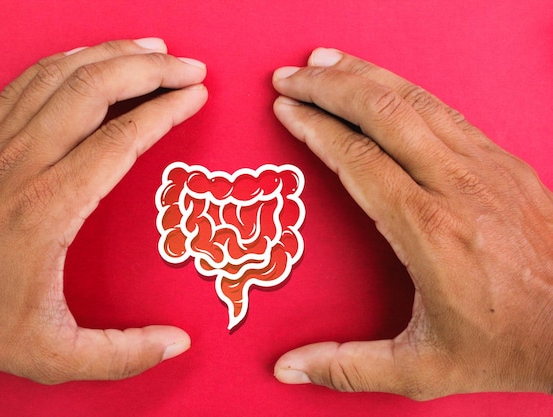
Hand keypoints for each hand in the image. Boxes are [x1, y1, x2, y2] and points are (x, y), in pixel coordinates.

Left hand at [0, 39, 206, 382]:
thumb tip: (177, 343)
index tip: (196, 96)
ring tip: (153, 50)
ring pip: (61, 75)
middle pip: (94, 89)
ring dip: (111, 54)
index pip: (120, 139)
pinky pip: (28, 82)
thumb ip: (121, 355)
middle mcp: (22, 164)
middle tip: (188, 66)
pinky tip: (91, 58)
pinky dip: (68, 61)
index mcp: (49, 208)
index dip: (165, 111)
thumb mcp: (53, 355)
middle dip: (150, 68)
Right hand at [271, 47, 552, 399]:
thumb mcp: (423, 368)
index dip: (316, 128)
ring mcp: (486, 167)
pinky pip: (444, 110)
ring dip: (364, 75)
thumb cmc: (509, 344)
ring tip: (324, 61)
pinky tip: (382, 83)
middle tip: (289, 76)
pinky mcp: (505, 162)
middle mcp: (457, 187)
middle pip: (383, 113)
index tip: (286, 110)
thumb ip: (349, 366)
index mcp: (429, 231)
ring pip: (415, 100)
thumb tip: (289, 367)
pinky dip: (404, 89)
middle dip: (328, 87)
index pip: (358, 159)